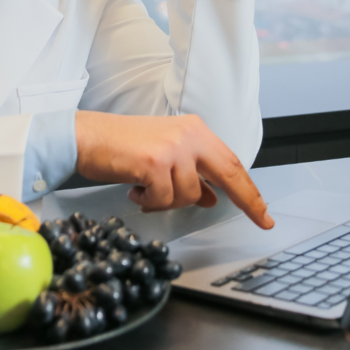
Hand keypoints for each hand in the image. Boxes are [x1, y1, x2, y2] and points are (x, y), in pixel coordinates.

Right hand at [75, 111, 274, 229]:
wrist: (86, 137)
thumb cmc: (121, 146)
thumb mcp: (164, 157)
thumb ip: (191, 174)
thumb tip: (212, 197)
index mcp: (194, 130)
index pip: (231, 162)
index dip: (249, 189)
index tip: (263, 210)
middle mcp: (189, 134)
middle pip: (230, 172)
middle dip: (248, 200)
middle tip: (260, 219)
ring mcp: (173, 148)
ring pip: (190, 194)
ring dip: (167, 200)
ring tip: (146, 188)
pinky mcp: (155, 162)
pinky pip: (164, 199)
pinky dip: (149, 201)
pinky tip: (135, 188)